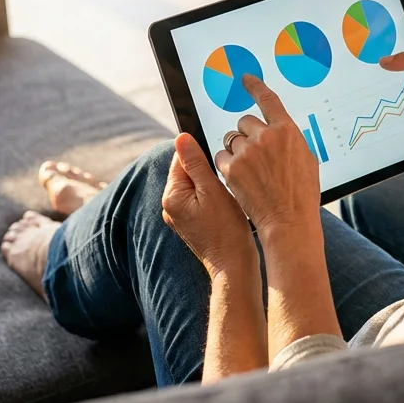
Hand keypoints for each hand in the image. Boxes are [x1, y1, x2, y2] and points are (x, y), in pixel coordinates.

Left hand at [161, 133, 257, 279]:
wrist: (233, 265)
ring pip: (195, 185)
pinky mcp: (190, 222)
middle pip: (187, 171)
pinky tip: (225, 203)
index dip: (202, 152)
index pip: (181, 158)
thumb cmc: (226, 230)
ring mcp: (179, 215)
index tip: (221, 157)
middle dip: (206, 169)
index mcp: (172, 195)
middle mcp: (170, 205)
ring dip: (210, 182)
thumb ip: (196, 163)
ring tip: (227, 192)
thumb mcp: (212, 190)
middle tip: (227, 176)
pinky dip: (211, 196)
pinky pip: (198, 199)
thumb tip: (181, 137)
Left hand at [215, 75, 319, 237]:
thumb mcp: (306, 159)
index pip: (268, 99)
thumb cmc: (302, 194)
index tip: (246, 79)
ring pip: (231, 139)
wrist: (289, 220)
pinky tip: (240, 180)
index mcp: (288, 130)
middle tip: (254, 156)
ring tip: (250, 172)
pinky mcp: (232, 168)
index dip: (255, 87)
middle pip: (245, 122)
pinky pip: (221, 157)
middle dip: (246, 135)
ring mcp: (247, 151)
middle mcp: (266, 136)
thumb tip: (279, 130)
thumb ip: (290, 139)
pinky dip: (227, 167)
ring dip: (236, 151)